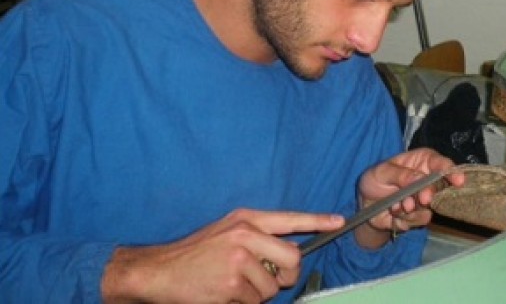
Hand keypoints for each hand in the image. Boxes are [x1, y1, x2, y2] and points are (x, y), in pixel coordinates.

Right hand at [101, 209, 343, 303]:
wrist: (158, 270)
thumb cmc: (195, 254)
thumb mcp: (226, 231)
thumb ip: (256, 237)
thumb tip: (288, 256)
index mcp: (246, 219)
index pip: (289, 218)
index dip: (317, 220)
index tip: (339, 221)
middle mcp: (245, 235)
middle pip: (292, 257)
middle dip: (287, 274)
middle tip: (269, 278)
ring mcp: (238, 259)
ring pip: (273, 286)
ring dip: (258, 294)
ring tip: (233, 285)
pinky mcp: (231, 283)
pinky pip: (254, 302)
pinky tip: (223, 294)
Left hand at [354, 147, 464, 248]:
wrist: (365, 204)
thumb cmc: (375, 179)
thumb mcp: (382, 171)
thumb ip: (401, 174)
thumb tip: (420, 178)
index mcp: (422, 161)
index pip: (442, 164)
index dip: (451, 171)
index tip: (457, 180)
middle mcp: (428, 179)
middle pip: (441, 188)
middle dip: (429, 194)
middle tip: (421, 199)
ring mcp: (425, 199)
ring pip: (430, 207)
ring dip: (411, 208)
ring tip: (396, 205)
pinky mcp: (420, 215)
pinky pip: (420, 220)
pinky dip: (405, 218)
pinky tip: (394, 212)